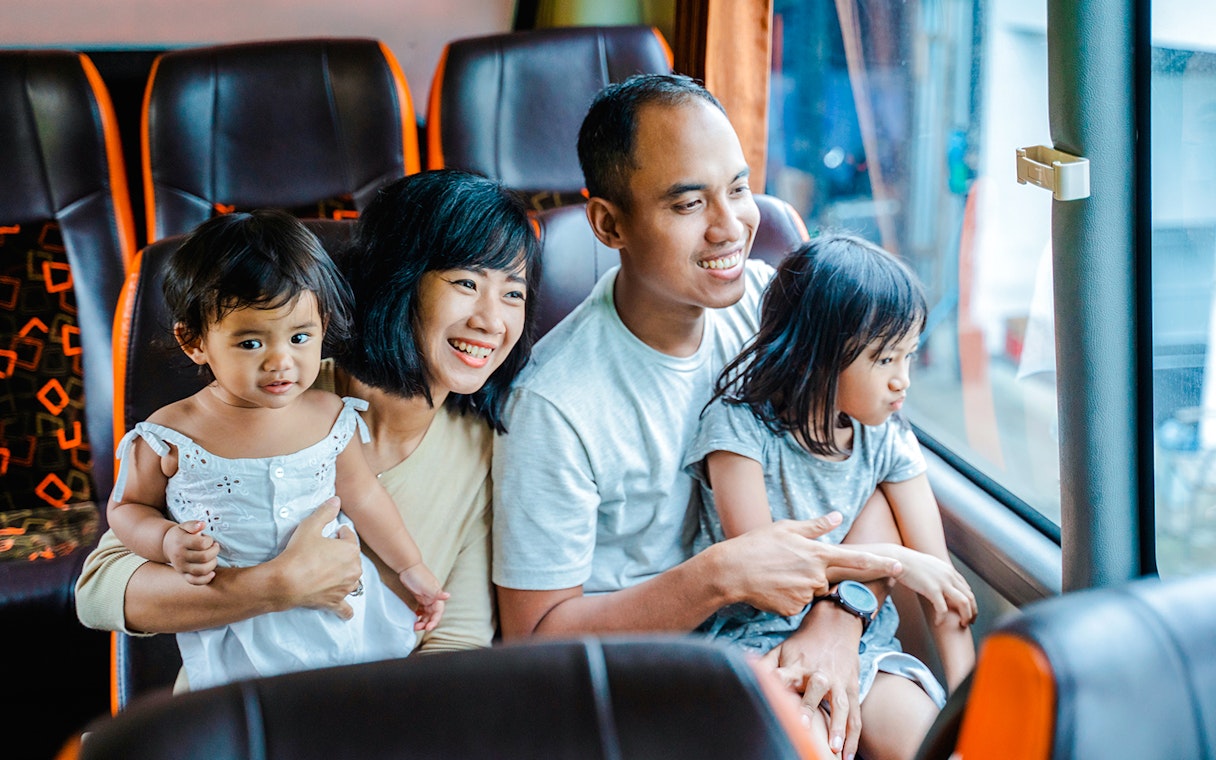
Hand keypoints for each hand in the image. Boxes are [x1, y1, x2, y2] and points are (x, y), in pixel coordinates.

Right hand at [162, 520, 218, 584]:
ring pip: (201, 570)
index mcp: (181, 542)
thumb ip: (194, 525)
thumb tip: (203, 524)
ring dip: (213, 564)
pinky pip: (195, 581)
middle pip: (204, 557)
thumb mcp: (185, 526)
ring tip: (212, 558)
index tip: (209, 540)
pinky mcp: (183, 575)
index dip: (210, 541)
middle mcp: (180, 556)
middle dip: (214, 552)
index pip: (202, 544)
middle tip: (214, 547)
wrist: (167, 545)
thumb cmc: (181, 534)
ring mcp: (181, 567)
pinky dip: (205, 579)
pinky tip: (212, 573)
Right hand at [273, 497, 362, 619]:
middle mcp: (354, 570)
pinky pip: (345, 608)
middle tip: (324, 552)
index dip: (339, 534)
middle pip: (352, 558)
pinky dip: (346, 610)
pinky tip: (347, 613)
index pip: (349, 537)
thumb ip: (325, 512)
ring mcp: (345, 588)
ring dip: (345, 576)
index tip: (331, 534)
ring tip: (330, 572)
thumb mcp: (310, 526)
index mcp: (351, 550)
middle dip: (341, 554)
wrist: (286, 582)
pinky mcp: (335, 602)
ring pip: (351, 580)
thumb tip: (336, 500)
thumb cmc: (299, 553)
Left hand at [398, 563, 450, 631]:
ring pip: (426, 613)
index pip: (438, 611)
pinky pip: (421, 610)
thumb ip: (437, 593)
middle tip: (418, 628)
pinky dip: (418, 615)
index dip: (434, 620)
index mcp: (436, 595)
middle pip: (432, 615)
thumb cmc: (418, 575)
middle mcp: (432, 598)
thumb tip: (448, 596)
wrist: (407, 566)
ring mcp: (426, 598)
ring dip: (422, 621)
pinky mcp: (419, 597)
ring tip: (414, 626)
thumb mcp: (427, 586)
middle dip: (427, 623)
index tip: (428, 628)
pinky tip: (413, 618)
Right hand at [725, 513, 900, 615]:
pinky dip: (787, 598)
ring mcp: (805, 594)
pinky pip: (797, 605)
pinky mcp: (793, 610)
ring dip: (799, 586)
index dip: (878, 562)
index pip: (855, 558)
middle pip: (828, 579)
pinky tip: (771, 589)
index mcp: (816, 553)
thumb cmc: (757, 545)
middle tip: (787, 565)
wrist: (731, 571)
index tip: (898, 565)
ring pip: (812, 592)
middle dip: (814, 574)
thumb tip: (838, 516)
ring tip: (775, 575)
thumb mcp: (786, 528)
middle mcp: (815, 575)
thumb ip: (816, 526)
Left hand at [762, 603, 864, 759]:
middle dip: (809, 706)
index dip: (777, 683)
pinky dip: (854, 737)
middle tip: (803, 725)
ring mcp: (838, 683)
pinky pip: (855, 716)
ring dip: (838, 727)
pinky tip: (847, 756)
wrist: (835, 627)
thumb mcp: (781, 650)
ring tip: (834, 749)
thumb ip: (764, 665)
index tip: (771, 695)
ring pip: (841, 706)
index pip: (785, 675)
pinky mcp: (852, 690)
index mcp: (797, 666)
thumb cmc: (803, 645)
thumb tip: (743, 672)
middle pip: (815, 689)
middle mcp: (819, 674)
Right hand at [893, 547, 976, 625]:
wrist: (897, 559)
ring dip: (966, 616)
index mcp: (949, 570)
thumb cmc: (908, 563)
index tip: (967, 612)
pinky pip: (943, 609)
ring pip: (964, 603)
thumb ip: (937, 574)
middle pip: (970, 597)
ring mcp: (942, 582)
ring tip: (961, 625)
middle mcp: (949, 575)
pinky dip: (942, 618)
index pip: (967, 589)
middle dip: (972, 612)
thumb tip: (938, 582)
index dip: (970, 603)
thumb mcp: (928, 566)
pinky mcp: (932, 589)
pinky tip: (937, 623)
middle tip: (969, 622)